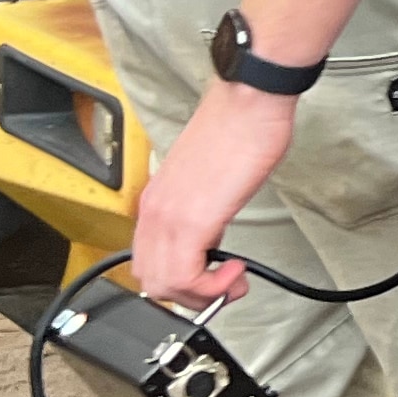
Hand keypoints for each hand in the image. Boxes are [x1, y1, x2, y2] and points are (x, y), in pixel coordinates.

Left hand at [128, 81, 300, 305]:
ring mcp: (168, 217)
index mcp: (156, 201)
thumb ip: (201, 210)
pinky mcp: (191, 221)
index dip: (181, 282)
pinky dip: (212, 288)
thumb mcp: (208, 178)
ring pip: (165, 287)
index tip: (211, 278)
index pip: (148, 263)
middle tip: (225, 286)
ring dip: (204, 295)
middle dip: (193, 296)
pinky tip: (235, 271)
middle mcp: (154, 211)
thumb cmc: (238, 128)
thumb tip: (210, 236)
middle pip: (153, 282)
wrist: (249, 101)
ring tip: (233, 281)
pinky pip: (186, 278)